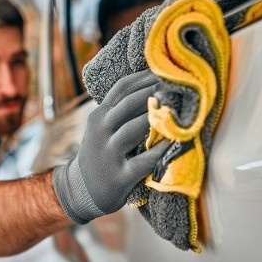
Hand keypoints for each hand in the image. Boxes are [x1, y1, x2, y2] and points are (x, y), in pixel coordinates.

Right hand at [52, 70, 168, 223]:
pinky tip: (176, 143)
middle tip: (179, 86)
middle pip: (129, 104)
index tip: (167, 71)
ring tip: (179, 109)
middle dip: (154, 93)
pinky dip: (161, 151)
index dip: (145, 77)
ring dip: (157, 118)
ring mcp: (109, 153)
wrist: (82, 190)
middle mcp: (101, 131)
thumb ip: (119, 111)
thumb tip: (153, 86)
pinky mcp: (119, 176)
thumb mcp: (102, 128)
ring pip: (134, 129)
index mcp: (99, 116)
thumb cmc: (101, 154)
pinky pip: (143, 161)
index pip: (122, 88)